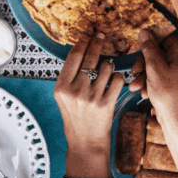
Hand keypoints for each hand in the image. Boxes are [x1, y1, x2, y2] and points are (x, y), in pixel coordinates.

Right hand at [54, 33, 124, 151]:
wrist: (85, 141)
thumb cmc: (75, 117)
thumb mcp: (63, 97)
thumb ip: (69, 76)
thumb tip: (81, 50)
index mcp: (61, 87)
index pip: (73, 56)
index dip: (83, 43)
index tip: (88, 36)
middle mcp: (75, 90)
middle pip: (90, 57)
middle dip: (97, 42)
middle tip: (101, 35)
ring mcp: (91, 97)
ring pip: (106, 67)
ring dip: (108, 65)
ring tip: (105, 73)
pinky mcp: (106, 104)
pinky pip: (117, 79)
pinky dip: (117, 77)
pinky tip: (113, 82)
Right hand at [130, 31, 177, 128]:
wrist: (175, 120)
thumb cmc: (168, 95)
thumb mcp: (154, 68)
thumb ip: (149, 49)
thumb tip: (144, 32)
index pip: (168, 38)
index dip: (154, 39)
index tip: (141, 43)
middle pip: (159, 53)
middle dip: (144, 62)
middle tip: (135, 70)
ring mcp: (177, 74)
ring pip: (156, 66)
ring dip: (143, 74)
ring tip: (135, 86)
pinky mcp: (172, 84)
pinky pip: (157, 76)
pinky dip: (148, 82)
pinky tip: (143, 92)